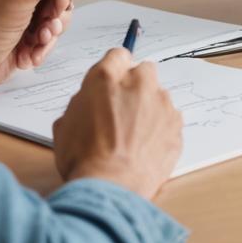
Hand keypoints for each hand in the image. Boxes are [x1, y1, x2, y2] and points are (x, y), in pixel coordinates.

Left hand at [0, 0, 81, 92]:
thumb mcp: (13, 2)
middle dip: (59, 7)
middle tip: (50, 19)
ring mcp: (27, 11)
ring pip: (60, 12)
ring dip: (53, 29)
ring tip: (38, 40)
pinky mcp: (29, 33)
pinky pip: (51, 34)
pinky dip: (44, 46)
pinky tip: (30, 54)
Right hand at [53, 47, 182, 200]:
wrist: (110, 187)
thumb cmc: (83, 158)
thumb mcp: (65, 124)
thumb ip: (84, 101)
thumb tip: (92, 100)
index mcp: (107, 77)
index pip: (117, 55)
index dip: (114, 71)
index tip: (112, 83)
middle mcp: (139, 82)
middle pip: (143, 71)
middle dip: (135, 86)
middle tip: (122, 112)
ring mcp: (162, 102)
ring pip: (158, 96)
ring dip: (148, 110)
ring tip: (133, 139)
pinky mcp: (177, 123)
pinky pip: (169, 119)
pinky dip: (160, 130)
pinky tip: (145, 149)